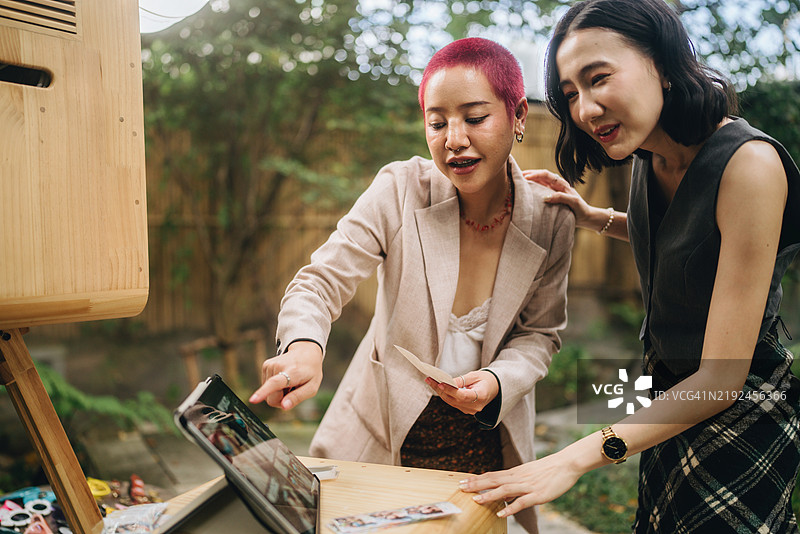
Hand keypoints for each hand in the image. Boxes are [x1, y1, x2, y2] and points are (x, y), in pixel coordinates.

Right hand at [249, 341, 322, 409]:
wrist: (306, 352)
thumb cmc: (310, 371)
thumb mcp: (311, 387)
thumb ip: (297, 397)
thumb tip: (284, 406)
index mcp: (292, 372)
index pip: (275, 383)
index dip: (263, 392)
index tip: (253, 399)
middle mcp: (278, 366)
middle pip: (271, 397)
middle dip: (281, 399)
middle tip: (293, 390)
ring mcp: (270, 365)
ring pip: (268, 393)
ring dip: (279, 392)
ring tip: (290, 382)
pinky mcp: (266, 365)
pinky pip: (266, 386)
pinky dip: (275, 386)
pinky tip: (284, 379)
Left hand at [425, 370, 497, 414]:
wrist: (495, 389)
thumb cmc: (486, 379)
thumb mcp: (476, 375)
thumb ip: (462, 380)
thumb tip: (448, 382)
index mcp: (481, 396)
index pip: (463, 395)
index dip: (451, 390)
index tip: (440, 384)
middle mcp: (476, 406)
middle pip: (454, 400)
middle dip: (440, 390)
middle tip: (429, 379)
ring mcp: (471, 410)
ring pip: (451, 402)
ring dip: (440, 392)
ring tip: (430, 381)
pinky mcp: (466, 410)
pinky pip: (453, 403)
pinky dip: (445, 395)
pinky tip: (438, 386)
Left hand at [459, 449, 581, 516]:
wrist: (567, 463)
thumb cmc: (549, 470)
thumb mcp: (529, 474)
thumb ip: (516, 483)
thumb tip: (504, 493)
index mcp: (516, 472)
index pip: (492, 474)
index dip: (477, 478)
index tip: (462, 481)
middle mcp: (518, 477)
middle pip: (494, 480)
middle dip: (476, 484)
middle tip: (460, 487)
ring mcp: (528, 486)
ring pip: (504, 490)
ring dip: (489, 495)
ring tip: (476, 500)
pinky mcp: (538, 494)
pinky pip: (522, 502)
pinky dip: (510, 507)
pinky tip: (501, 513)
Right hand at [522, 169, 596, 228]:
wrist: (586, 217)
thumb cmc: (581, 209)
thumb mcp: (573, 202)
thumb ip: (561, 197)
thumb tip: (545, 197)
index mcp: (561, 184)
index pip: (546, 175)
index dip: (535, 174)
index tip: (525, 177)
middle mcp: (557, 185)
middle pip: (541, 176)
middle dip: (529, 174)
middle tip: (517, 175)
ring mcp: (554, 191)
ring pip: (540, 182)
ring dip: (530, 180)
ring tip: (519, 181)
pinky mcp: (552, 198)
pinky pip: (541, 190)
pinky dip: (533, 188)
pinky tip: (526, 191)